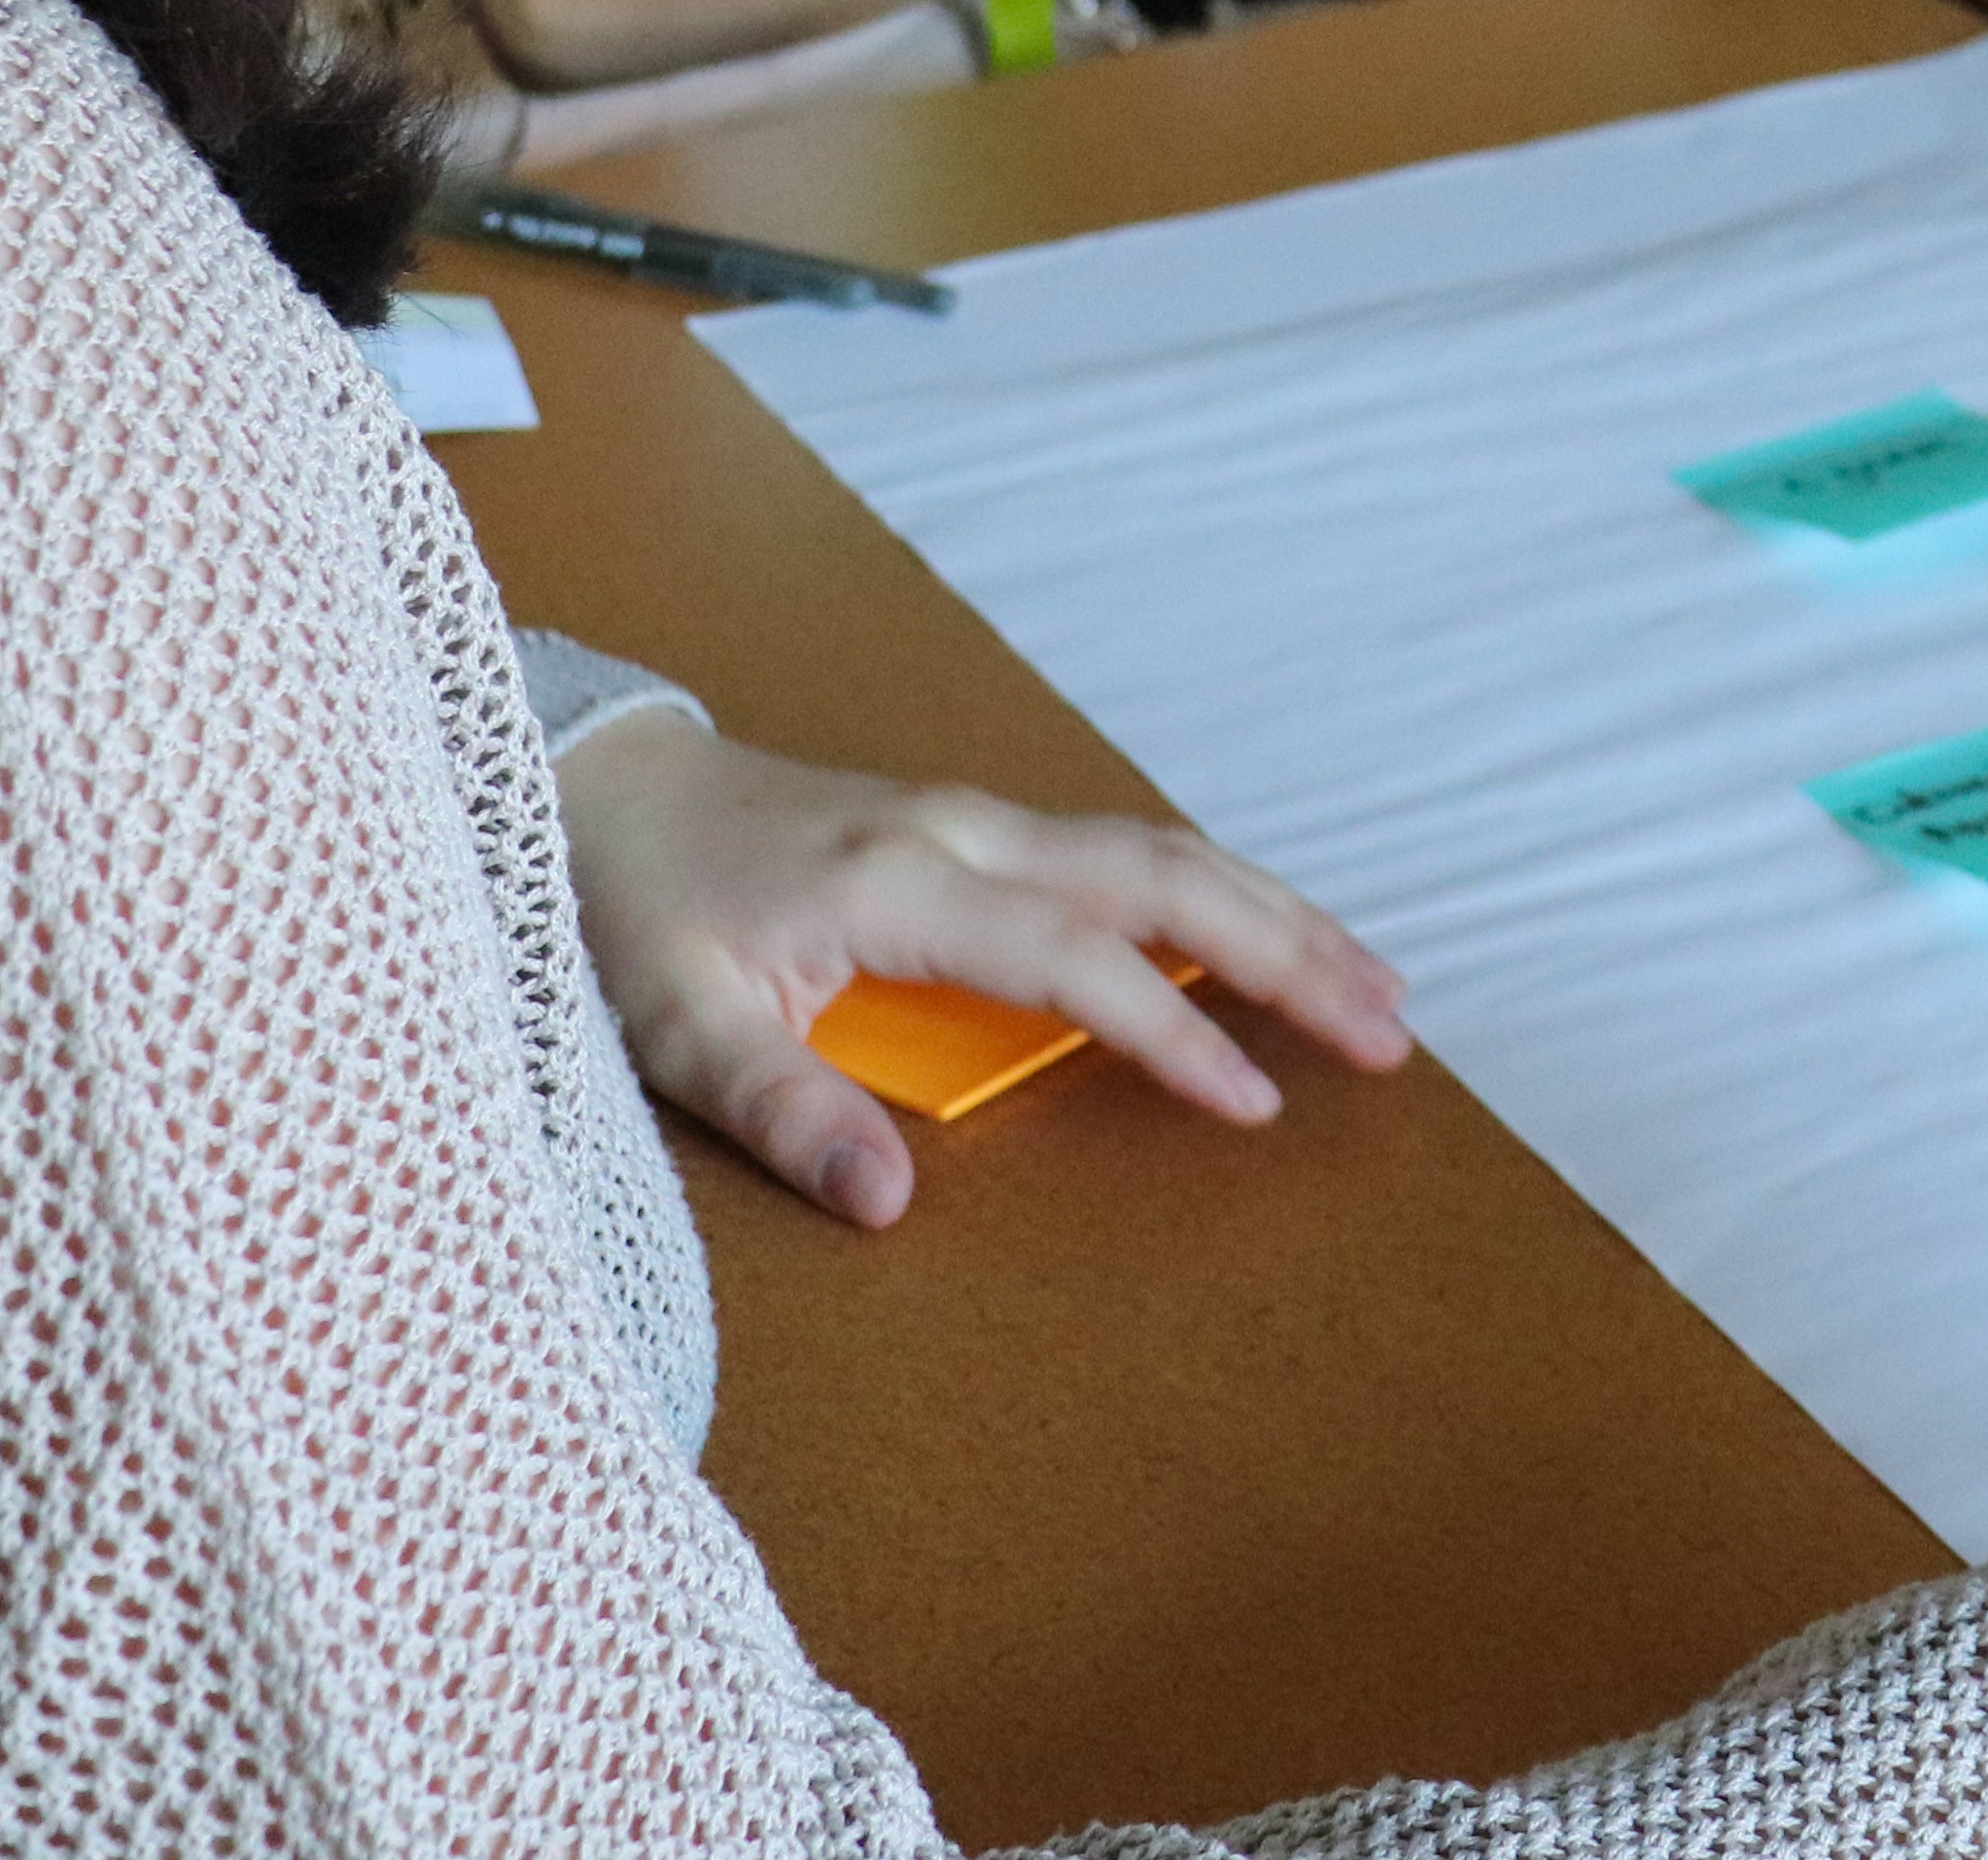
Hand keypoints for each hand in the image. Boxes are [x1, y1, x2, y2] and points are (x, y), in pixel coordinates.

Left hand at [550, 712, 1410, 1227]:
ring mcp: (982, 819)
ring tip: (1374, 988)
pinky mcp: (983, 829)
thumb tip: (890, 1202)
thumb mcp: (677, 1024)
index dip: (1171, 1030)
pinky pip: (1131, 852)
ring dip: (1277, 913)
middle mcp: (966, 833)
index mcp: (902, 883)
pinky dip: (1222, 890)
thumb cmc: (633, 908)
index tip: (1253, 1106)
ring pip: (1164, 851)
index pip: (1074, 960)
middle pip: (1165, 875)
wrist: (597, 786)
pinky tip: (1270, 935)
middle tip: (1390, 1031)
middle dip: (1289, 948)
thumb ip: (784, 1109)